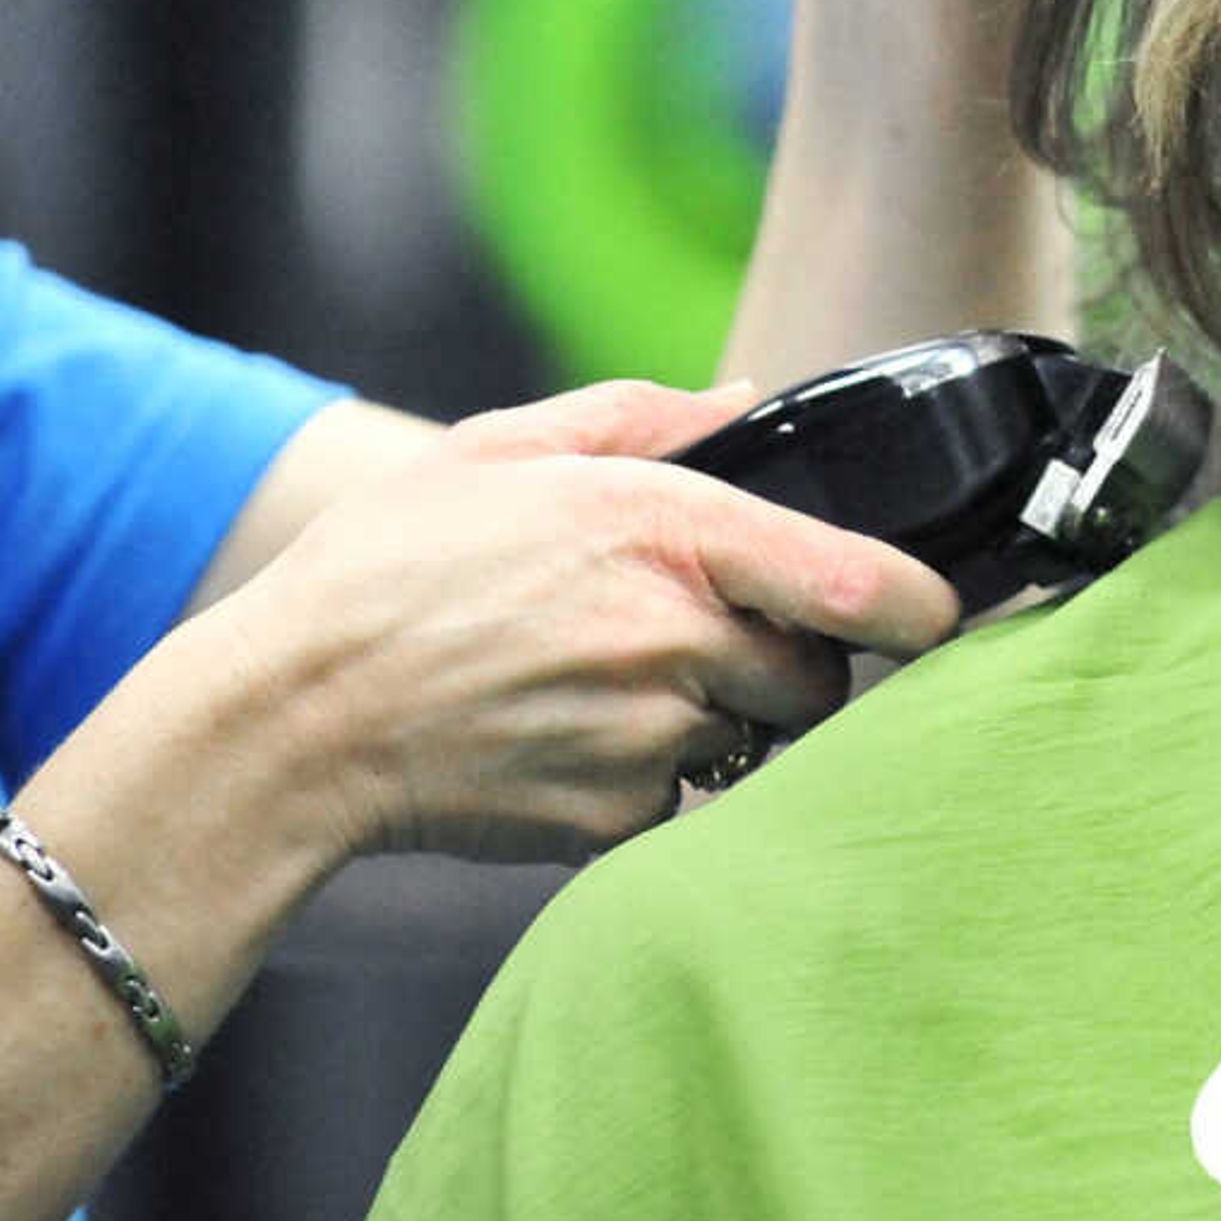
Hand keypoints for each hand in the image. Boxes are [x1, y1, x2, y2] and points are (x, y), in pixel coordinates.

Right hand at [206, 380, 961, 863]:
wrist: (284, 721)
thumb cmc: (384, 573)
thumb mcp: (499, 451)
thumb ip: (638, 417)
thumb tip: (745, 396)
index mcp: (664, 530)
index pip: (859, 582)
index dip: (920, 605)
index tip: (935, 613)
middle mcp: (673, 637)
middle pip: (820, 676)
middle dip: (795, 665)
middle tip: (719, 644)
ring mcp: (647, 739)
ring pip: (759, 744)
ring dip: (730, 724)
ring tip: (629, 691)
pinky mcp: (612, 824)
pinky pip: (685, 804)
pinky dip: (659, 784)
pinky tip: (579, 744)